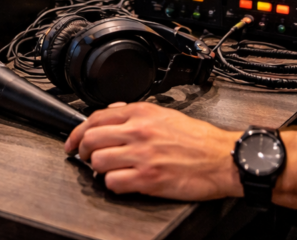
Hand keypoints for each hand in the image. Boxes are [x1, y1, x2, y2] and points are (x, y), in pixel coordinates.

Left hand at [64, 102, 243, 200]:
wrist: (222, 158)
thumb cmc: (199, 139)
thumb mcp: (166, 114)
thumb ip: (136, 112)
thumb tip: (112, 112)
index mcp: (142, 113)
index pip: (95, 117)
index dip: (77, 131)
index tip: (73, 141)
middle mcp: (139, 131)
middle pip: (90, 138)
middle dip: (82, 150)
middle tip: (85, 156)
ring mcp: (142, 155)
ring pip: (97, 161)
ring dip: (98, 168)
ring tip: (108, 169)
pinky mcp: (148, 179)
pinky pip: (113, 182)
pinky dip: (112, 184)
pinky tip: (121, 182)